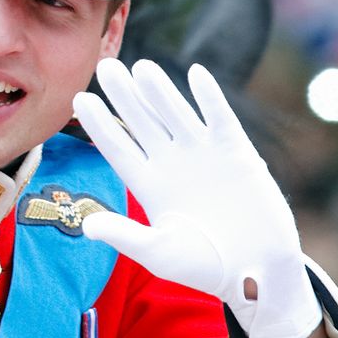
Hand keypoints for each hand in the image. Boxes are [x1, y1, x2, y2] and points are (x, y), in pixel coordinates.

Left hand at [72, 58, 320, 337]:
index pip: (117, 147)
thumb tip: (87, 226)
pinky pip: (220, 119)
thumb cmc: (206, 267)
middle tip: (104, 65)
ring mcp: (203, 156)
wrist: (258, 272)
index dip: (99, 124)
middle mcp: (171, 164)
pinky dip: (209, 97)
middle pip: (141, 122)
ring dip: (160, 90)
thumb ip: (126, 236)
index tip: (79, 99)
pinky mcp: (237, 154)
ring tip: (141, 66)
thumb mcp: (160, 253)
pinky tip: (195, 73)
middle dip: (123, 95)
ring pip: (175, 114)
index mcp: (148, 185)